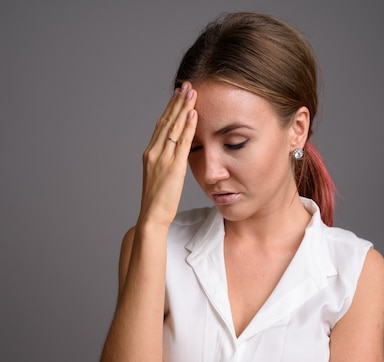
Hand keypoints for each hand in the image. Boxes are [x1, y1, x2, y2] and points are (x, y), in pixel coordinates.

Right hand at [139, 82, 197, 226]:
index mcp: (150, 153)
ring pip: (174, 127)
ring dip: (183, 108)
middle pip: (167, 121)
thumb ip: (166, 162)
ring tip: (192, 92)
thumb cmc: (158, 202)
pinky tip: (194, 114)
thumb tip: (176, 153)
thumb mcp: (160, 177)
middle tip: (186, 85)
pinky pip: (182, 142)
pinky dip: (188, 126)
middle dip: (177, 102)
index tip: (178, 94)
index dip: (170, 108)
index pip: (161, 125)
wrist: (152, 216)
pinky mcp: (172, 167)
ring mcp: (162, 158)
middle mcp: (154, 152)